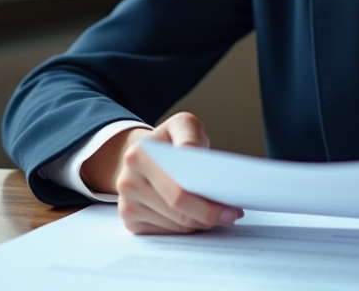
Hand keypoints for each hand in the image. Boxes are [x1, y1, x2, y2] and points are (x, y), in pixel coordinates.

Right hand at [81, 112, 244, 234]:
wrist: (142, 154)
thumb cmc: (168, 141)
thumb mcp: (182, 125)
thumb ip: (189, 135)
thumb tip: (191, 152)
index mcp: (139, 156)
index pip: (178, 192)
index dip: (208, 205)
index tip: (231, 208)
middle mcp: (128, 182)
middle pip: (179, 213)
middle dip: (209, 217)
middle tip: (231, 214)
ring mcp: (127, 205)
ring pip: (176, 227)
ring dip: (200, 223)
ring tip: (217, 212)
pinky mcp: (131, 221)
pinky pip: (167, 233)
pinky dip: (186, 228)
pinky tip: (197, 216)